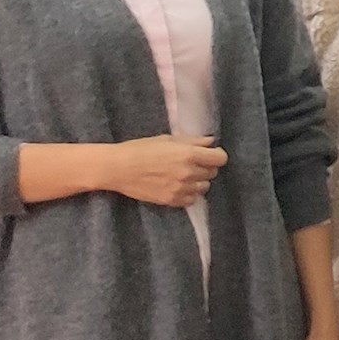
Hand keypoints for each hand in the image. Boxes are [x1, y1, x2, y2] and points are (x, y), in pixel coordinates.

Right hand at [36, 135, 226, 206]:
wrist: (118, 168)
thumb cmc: (140, 149)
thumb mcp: (167, 139)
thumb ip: (192, 141)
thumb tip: (211, 142)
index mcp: (189, 154)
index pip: (220, 158)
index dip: (216, 156)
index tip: (209, 154)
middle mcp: (189, 172)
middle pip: (212, 173)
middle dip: (205, 167)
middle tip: (191, 164)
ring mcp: (181, 188)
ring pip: (204, 187)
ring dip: (198, 181)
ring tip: (183, 176)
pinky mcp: (172, 200)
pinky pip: (192, 199)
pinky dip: (188, 194)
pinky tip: (177, 186)